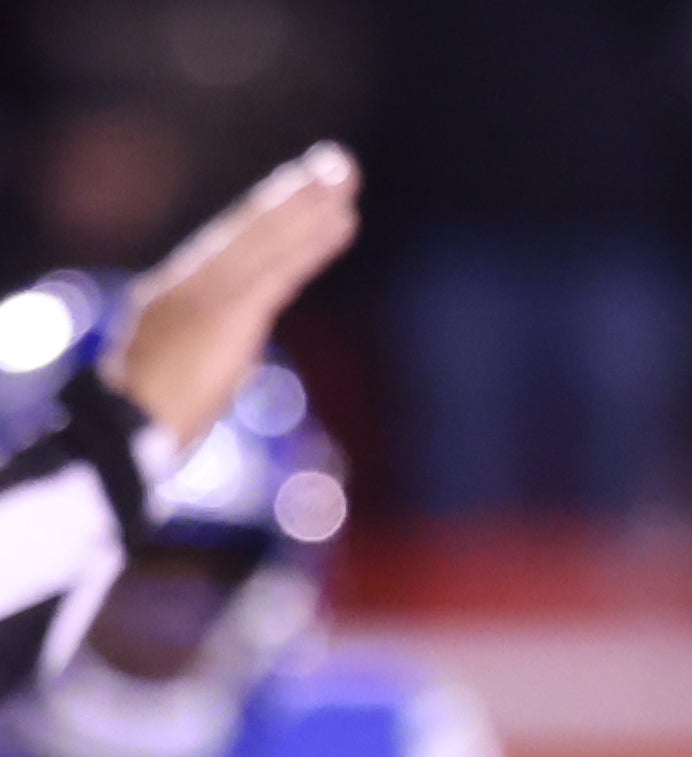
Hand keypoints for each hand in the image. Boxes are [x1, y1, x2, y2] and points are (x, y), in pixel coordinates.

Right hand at [104, 144, 361, 449]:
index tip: (306, 191)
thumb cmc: (144, 421)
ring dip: (308, 204)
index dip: (271, 218)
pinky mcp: (226, 310)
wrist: (123, 432)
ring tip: (344, 176)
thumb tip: (233, 348)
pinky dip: (308, 241)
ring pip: (266, 237)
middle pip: (251, 230)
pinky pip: (277, 266)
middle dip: (296, 196)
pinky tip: (341, 218)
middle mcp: (191, 281)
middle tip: (339, 165)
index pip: (233, 249)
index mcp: (177, 295)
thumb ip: (207, 348)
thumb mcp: (174, 372)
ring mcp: (207, 292)